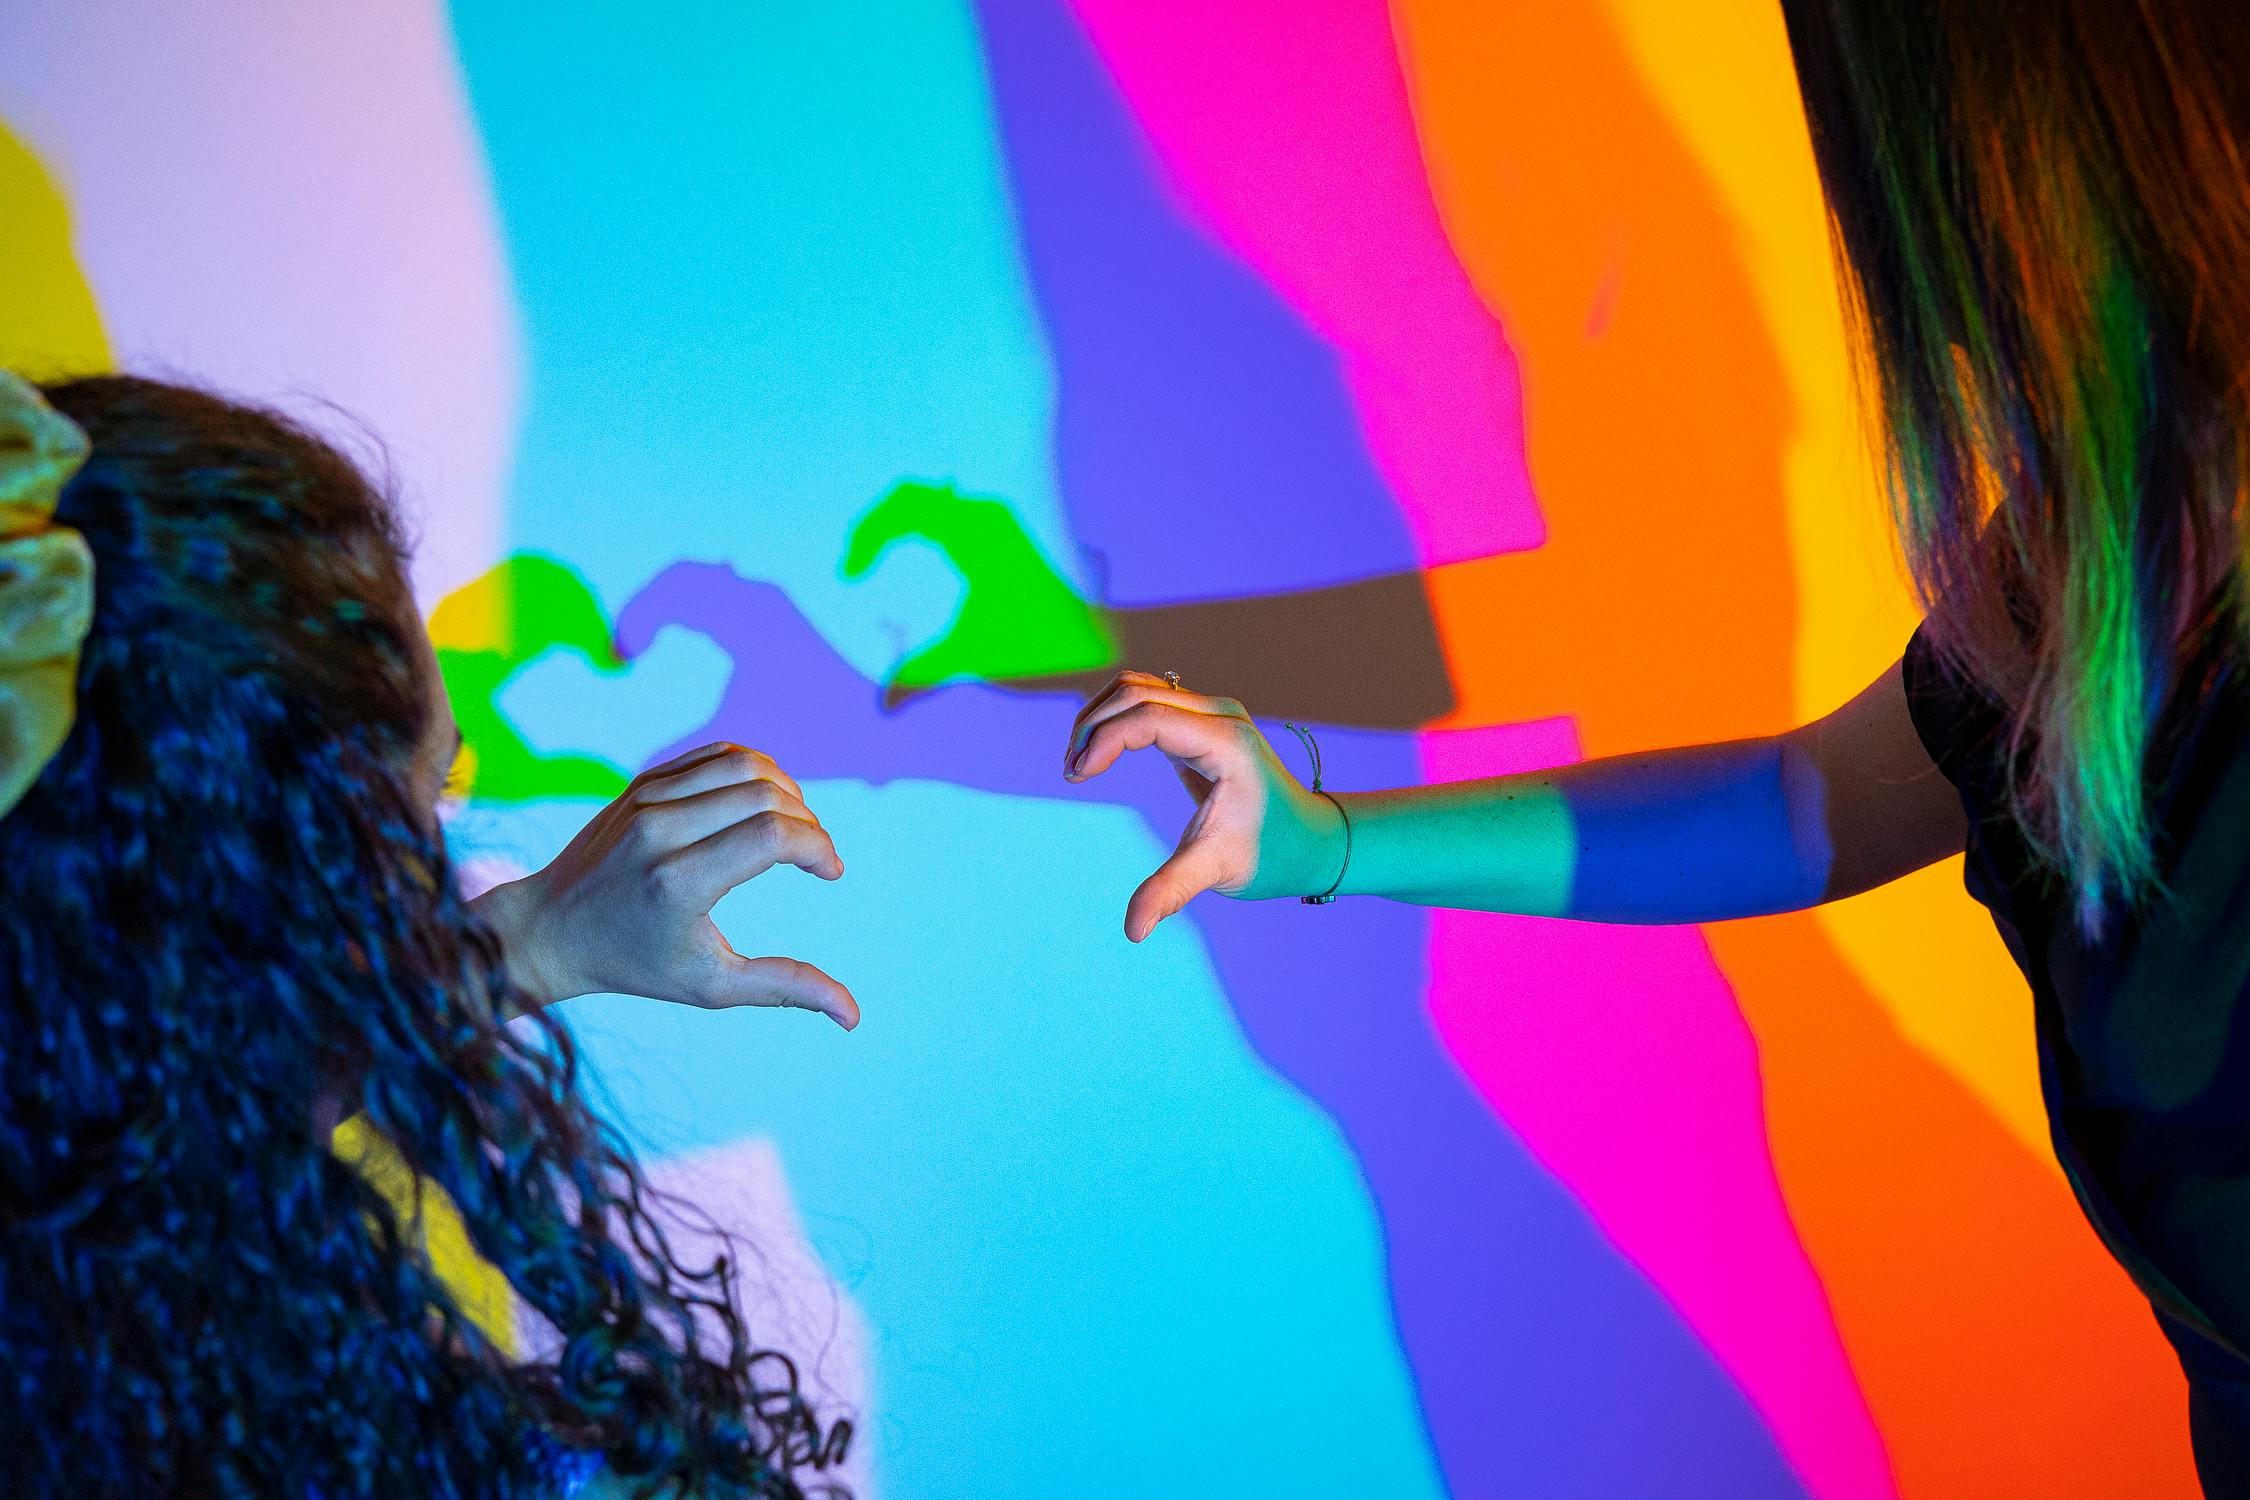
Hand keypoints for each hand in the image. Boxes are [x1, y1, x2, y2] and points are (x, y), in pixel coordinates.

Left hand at [470, 742, 858, 1027]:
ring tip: (794, 828)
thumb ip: (784, 989)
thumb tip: (854, 1015)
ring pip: (746, 764)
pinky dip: (756, 772)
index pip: (773, 836)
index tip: (831, 873)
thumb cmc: (635, 965)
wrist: (550, 928)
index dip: (818, 848)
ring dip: (788, 791)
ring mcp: (648, 798)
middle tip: (815, 857)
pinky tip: (765, 804)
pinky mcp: (643, 781)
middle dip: (810, 823)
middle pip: (768, 795)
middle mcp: (661, 830)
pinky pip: (718, 755)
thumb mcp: (711, 987)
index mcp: (678, 883)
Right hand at [1064, 671, 1344, 941]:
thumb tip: (1132, 931)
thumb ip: (1171, 891)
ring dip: (1101, 717)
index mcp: (1225, 744)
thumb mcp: (1218, 871)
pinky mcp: (1202, 720)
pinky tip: (1101, 755)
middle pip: (1136, 691)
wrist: (1306, 840)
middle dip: (1094, 725)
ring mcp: (1212, 713)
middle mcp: (1220, 716)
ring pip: (1138, 688)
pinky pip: (1149, 700)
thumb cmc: (1268, 855)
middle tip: (1071, 773)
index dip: (1104, 739)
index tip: (1076, 776)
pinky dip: (1117, 719)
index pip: (1148, 716)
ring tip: (1080, 764)